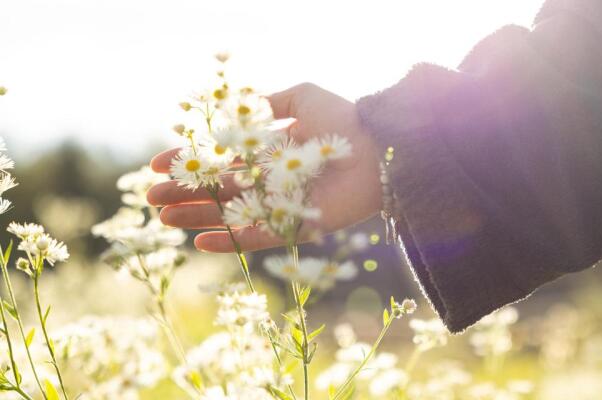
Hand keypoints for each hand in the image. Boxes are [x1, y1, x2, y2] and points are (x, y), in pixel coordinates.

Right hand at [147, 83, 381, 251]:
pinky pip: (255, 237)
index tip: (156, 165)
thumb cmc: (342, 119)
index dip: (188, 162)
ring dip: (196, 217)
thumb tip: (236, 108)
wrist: (377, 150)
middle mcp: (269, 179)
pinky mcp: (292, 226)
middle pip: (217, 190)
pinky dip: (228, 241)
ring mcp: (279, 205)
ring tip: (164, 220)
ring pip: (229, 215)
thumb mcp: (302, 97)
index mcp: (267, 151)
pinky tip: (199, 242)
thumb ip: (268, 103)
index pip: (219, 159)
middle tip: (151, 199)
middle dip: (184, 193)